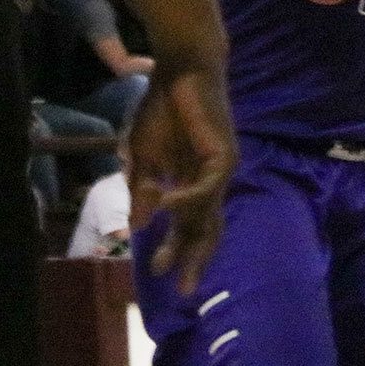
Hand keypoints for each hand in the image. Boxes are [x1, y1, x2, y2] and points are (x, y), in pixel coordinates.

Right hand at [127, 68, 237, 292]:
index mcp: (191, 183)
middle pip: (206, 229)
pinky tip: (168, 210)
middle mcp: (210, 181)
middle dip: (193, 259)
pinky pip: (208, 186)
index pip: (190, 226)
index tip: (162, 277)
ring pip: (208, 214)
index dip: (179, 250)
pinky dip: (188, 201)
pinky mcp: (224, 154)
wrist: (180, 74)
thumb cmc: (162, 112)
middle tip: (184, 291)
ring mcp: (220, 169)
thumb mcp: (142, 158)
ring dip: (186, 240)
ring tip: (166, 263)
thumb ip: (143, 191)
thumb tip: (139, 227)